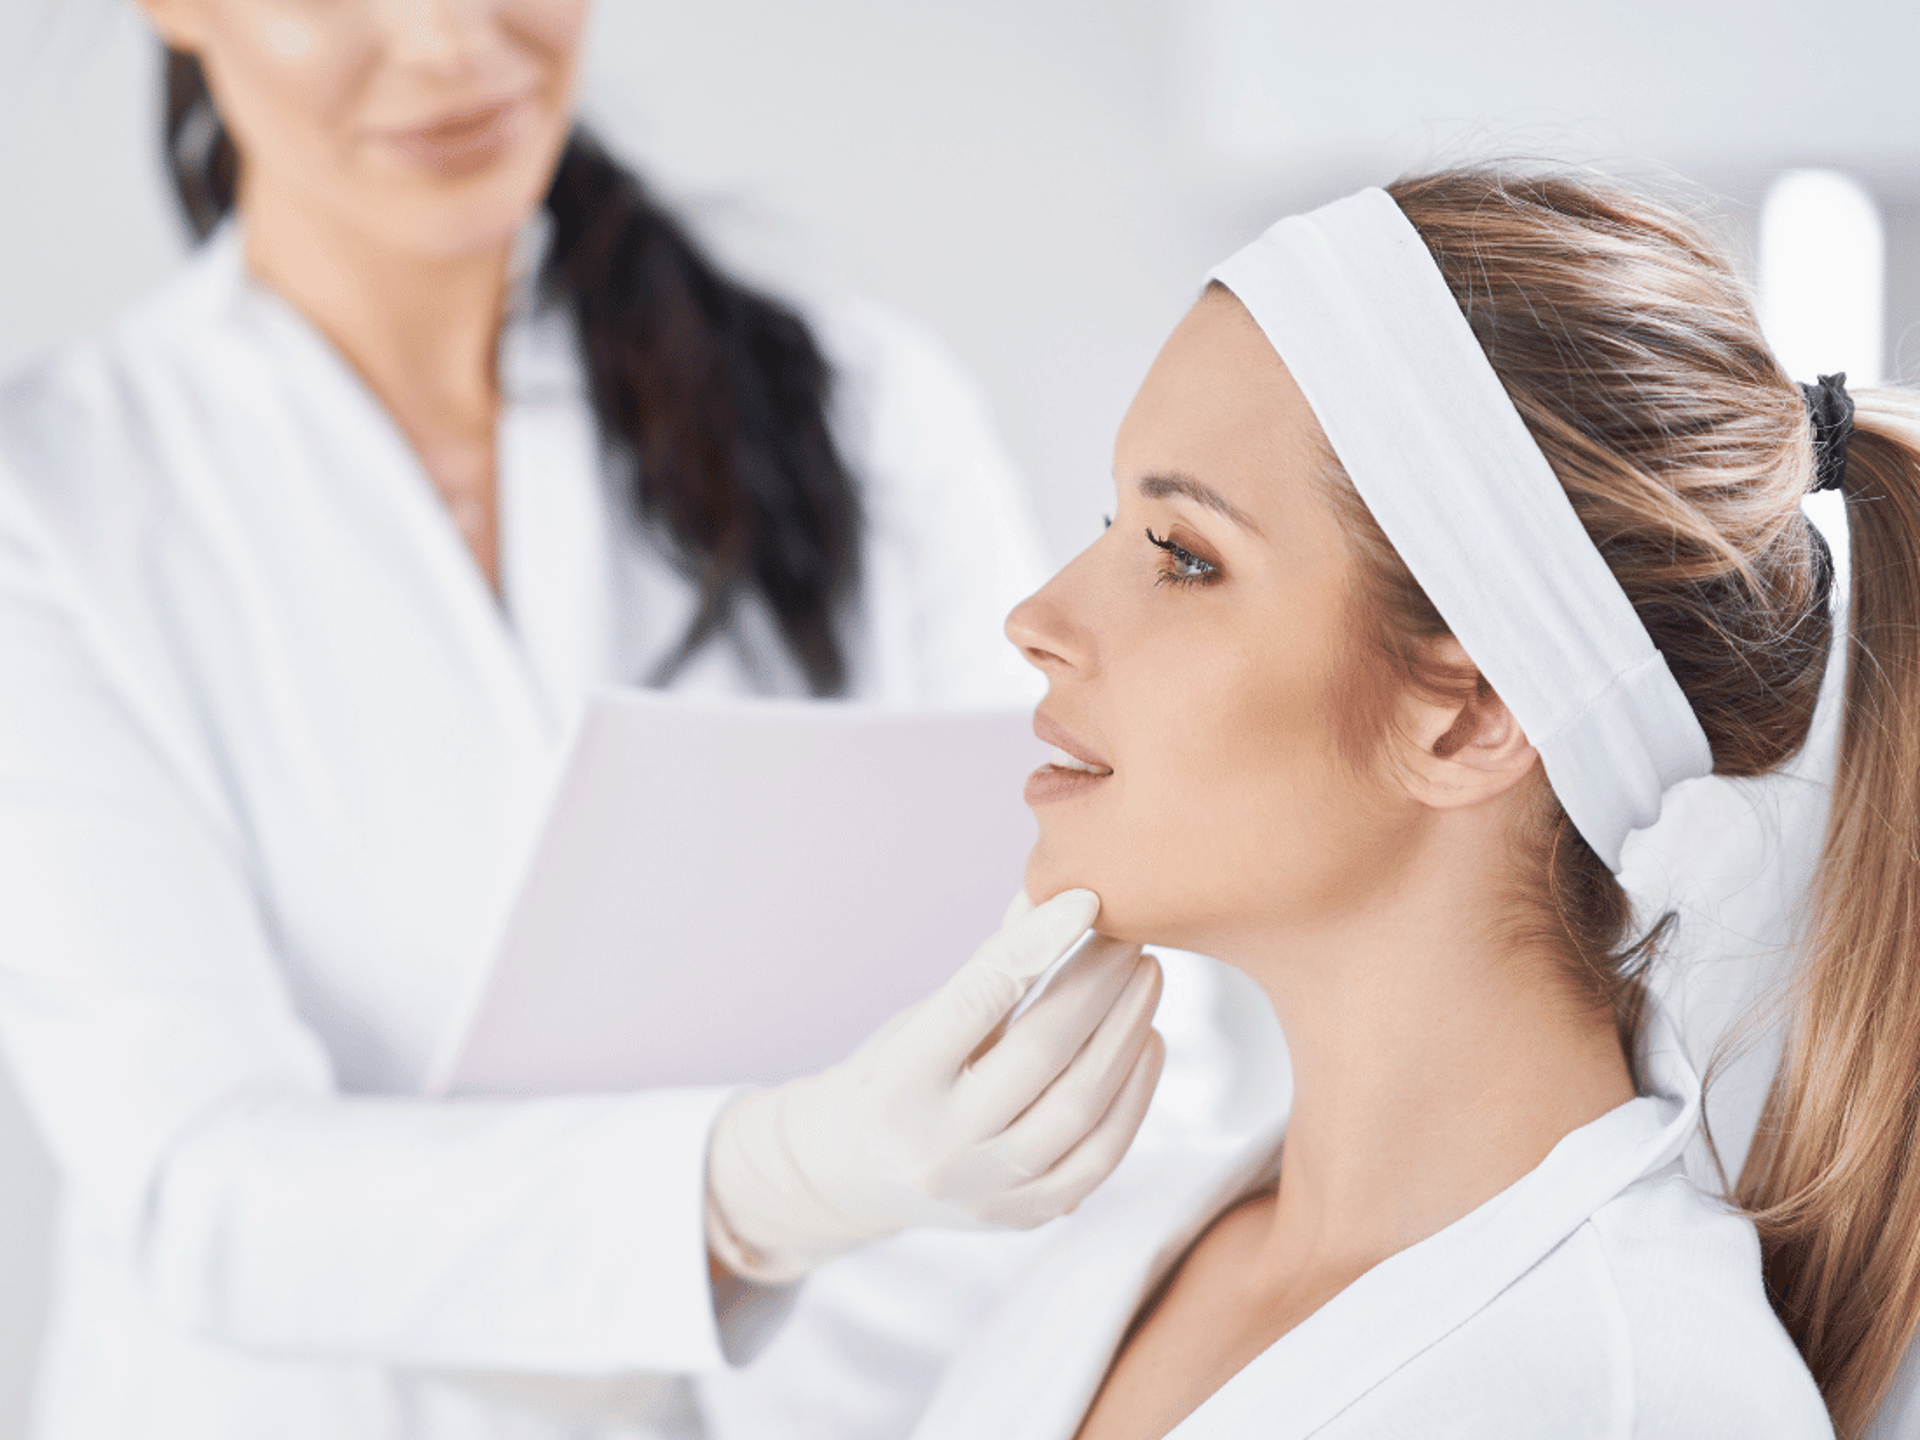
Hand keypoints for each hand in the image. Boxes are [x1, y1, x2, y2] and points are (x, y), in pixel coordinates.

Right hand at [703, 889, 1163, 1282]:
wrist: (853, 1177)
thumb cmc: (894, 1075)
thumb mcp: (919, 1019)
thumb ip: (989, 965)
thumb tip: (1052, 891)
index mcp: (898, 1083)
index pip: (977, 997)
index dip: (1036, 942)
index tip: (1087, 897)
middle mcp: (938, 1146)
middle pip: (1041, 1052)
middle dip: (1098, 984)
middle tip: (1134, 932)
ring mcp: (985, 1192)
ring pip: (1080, 1107)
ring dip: (1126, 1032)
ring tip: (1149, 977)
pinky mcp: (1025, 1218)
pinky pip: (1100, 1157)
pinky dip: (1134, 1096)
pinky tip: (1147, 1041)